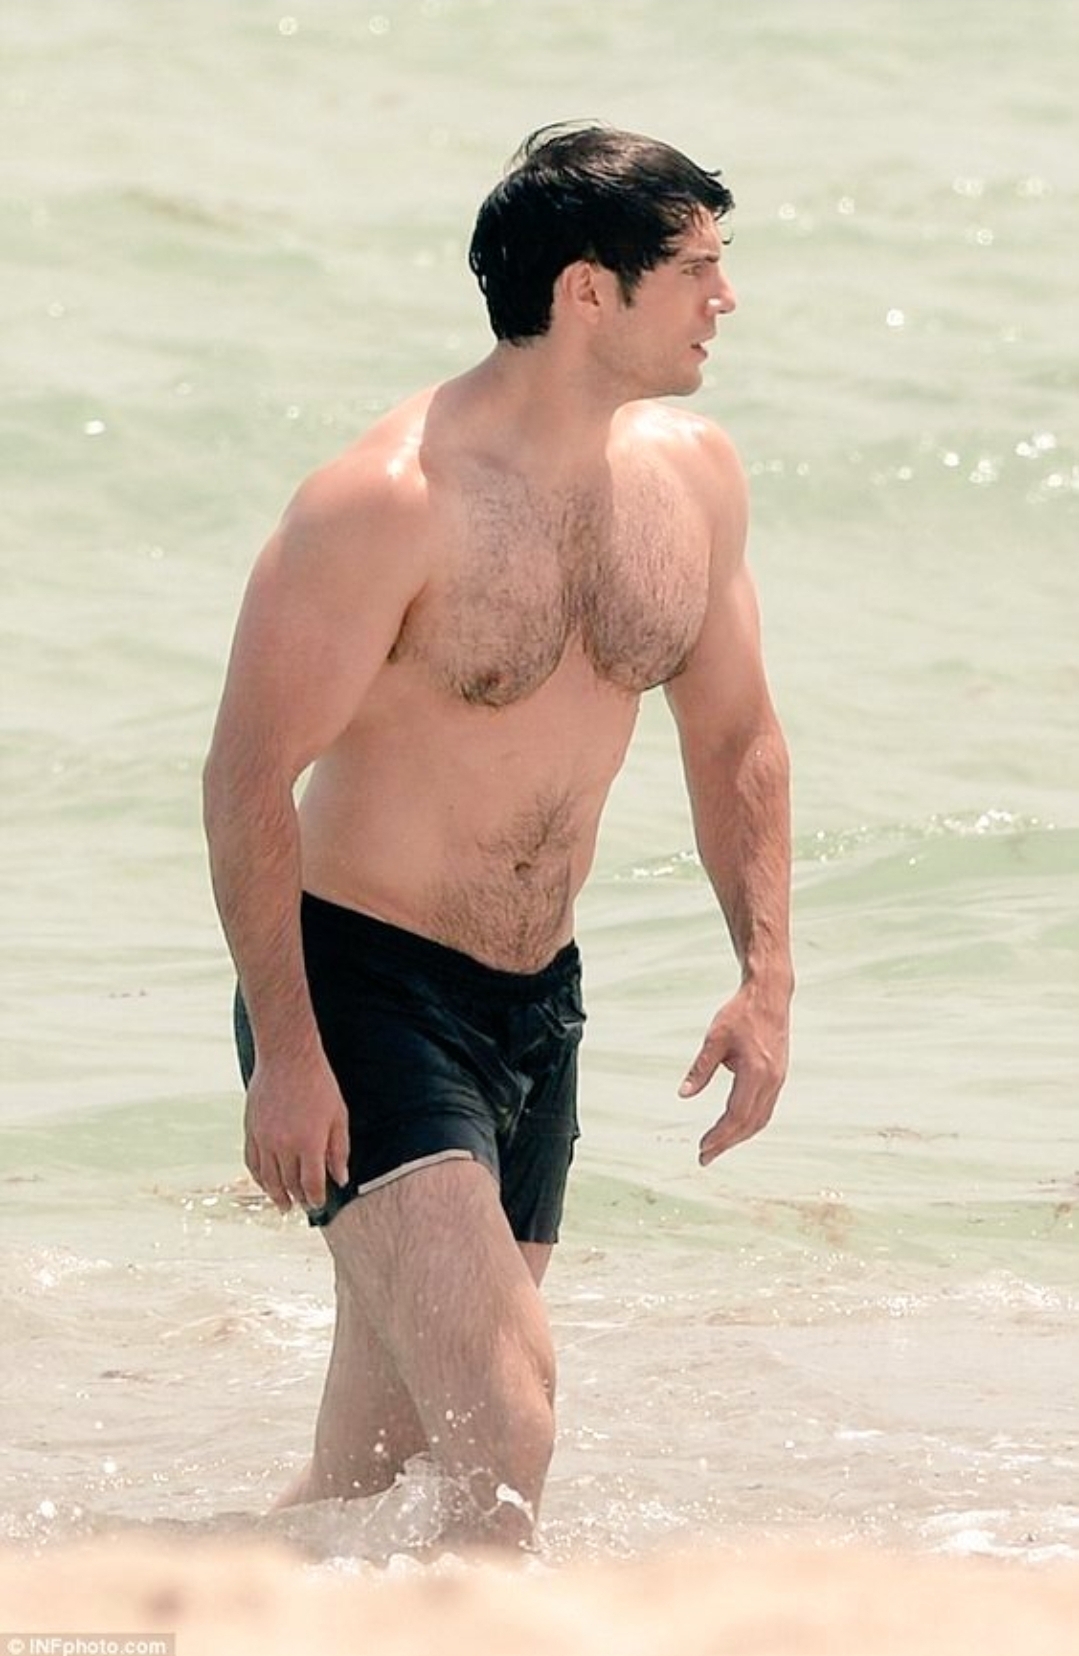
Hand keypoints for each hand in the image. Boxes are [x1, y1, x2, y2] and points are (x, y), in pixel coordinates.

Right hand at [243, 1053, 349, 1212]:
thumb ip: (339, 1150)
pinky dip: (259, 1178)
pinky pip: (252, 1163)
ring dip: (277, 1195)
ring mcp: (264, 1139)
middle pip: (289, 1184)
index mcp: (308, 1143)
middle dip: (298, 1199)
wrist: (287, 1057)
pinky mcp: (251, 1131)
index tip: (319, 1204)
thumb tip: (341, 1178)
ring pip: (268, 1178)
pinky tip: (266, 1184)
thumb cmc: (318, 1084)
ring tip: (284, 1205)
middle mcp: (283, 1145)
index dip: (316, 1198)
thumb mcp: (339, 1116)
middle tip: (304, 1207)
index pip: (311, 1184)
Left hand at [678, 983, 789, 1164]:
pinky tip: (734, 1128)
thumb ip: (700, 1069)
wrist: (770, 996)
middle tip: (704, 1157)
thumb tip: (684, 1095)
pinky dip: (749, 1123)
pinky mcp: (778, 1077)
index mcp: (756, 1072)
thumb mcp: (714, 1038)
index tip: (702, 1149)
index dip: (719, 1136)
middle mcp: (772, 1080)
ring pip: (760, 1119)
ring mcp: (778, 1080)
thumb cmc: (740, 1014)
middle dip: (726, 1143)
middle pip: (749, 1124)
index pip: (736, 1115)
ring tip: (716, 1147)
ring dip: (739, 1137)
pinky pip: (765, 1109)